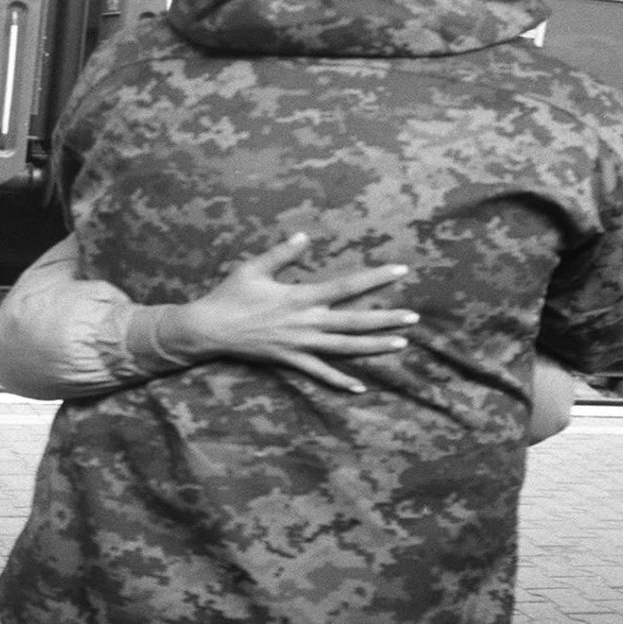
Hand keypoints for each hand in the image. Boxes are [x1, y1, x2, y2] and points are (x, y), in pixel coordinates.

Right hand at [158, 233, 416, 390]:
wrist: (208, 330)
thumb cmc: (229, 295)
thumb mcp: (254, 268)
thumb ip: (282, 253)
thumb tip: (305, 237)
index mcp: (300, 296)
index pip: (347, 286)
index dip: (375, 278)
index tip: (400, 270)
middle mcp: (306, 322)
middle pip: (355, 321)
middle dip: (386, 319)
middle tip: (414, 318)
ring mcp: (300, 344)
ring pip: (345, 348)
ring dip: (374, 347)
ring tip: (401, 345)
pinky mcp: (289, 360)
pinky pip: (320, 372)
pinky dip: (340, 380)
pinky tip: (360, 386)